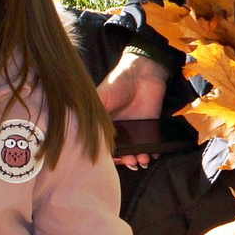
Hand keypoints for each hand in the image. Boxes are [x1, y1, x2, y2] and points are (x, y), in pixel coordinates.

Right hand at [98, 51, 172, 168]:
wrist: (142, 72)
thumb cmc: (117, 83)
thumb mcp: (99, 99)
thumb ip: (90, 117)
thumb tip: (79, 136)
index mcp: (104, 125)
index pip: (104, 146)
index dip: (107, 156)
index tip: (109, 161)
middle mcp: (120, 130)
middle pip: (122, 152)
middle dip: (125, 160)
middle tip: (129, 161)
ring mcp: (136, 130)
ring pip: (137, 151)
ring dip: (139, 159)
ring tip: (141, 160)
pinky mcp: (151, 126)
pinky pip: (153, 143)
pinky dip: (154, 150)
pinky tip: (153, 153)